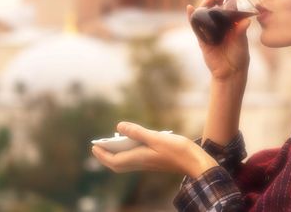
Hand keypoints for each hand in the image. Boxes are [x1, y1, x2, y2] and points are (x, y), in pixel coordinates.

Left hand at [91, 122, 217, 177]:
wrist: (195, 162)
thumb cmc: (178, 150)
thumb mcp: (156, 137)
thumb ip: (137, 132)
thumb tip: (119, 126)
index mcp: (139, 158)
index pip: (114, 160)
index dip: (102, 154)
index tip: (94, 146)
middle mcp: (142, 163)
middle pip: (118, 163)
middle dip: (107, 156)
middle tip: (100, 145)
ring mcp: (148, 163)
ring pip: (127, 161)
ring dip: (118, 153)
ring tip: (114, 140)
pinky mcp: (155, 161)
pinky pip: (136, 158)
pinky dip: (129, 151)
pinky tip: (133, 140)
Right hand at [187, 0, 250, 80]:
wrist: (230, 72)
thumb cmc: (239, 55)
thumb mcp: (241, 41)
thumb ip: (241, 31)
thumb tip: (248, 21)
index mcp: (230, 22)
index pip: (227, 4)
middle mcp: (219, 23)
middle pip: (215, 6)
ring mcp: (209, 30)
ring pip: (205, 12)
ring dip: (207, 3)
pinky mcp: (202, 38)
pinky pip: (195, 26)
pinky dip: (191, 16)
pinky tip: (190, 8)